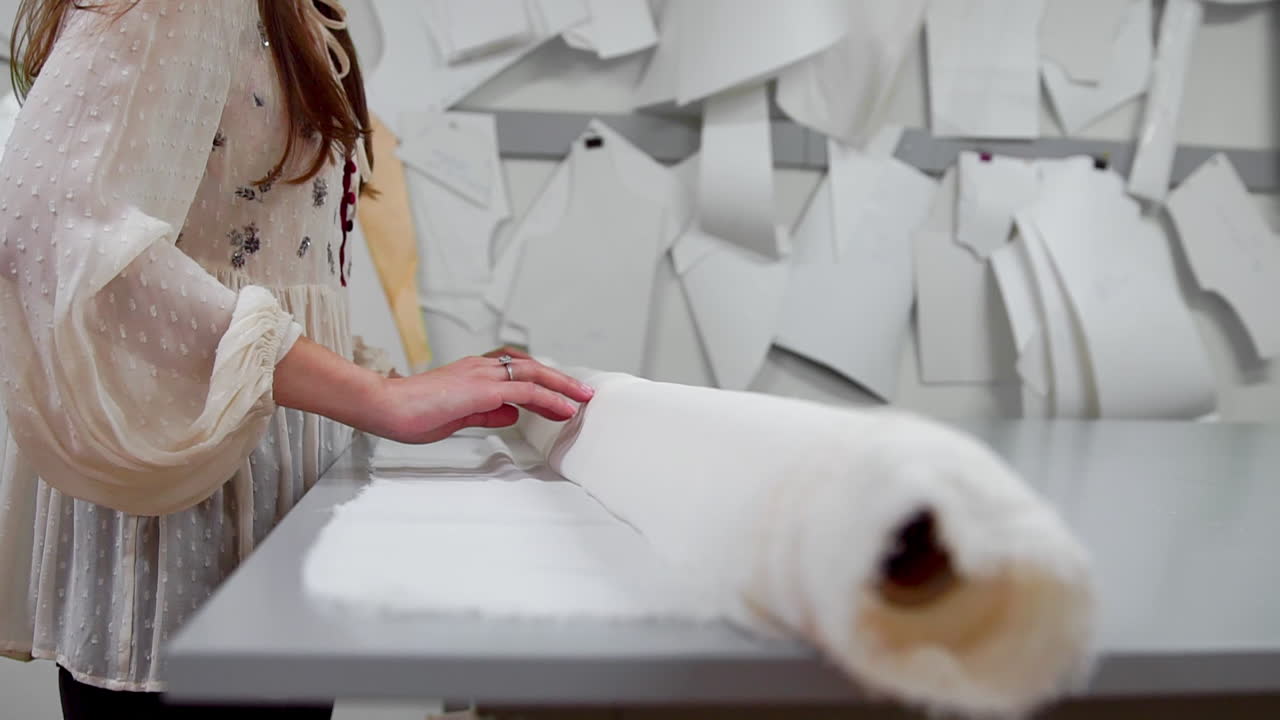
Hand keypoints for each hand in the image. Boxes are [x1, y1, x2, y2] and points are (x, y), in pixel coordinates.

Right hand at [370, 351, 593, 443]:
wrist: (384, 406)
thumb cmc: (410, 412)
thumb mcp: (457, 416)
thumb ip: (486, 414)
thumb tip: (511, 414)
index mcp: (473, 373)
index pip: (517, 372)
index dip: (543, 383)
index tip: (562, 396)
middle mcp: (481, 368)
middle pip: (532, 368)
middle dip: (561, 381)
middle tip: (584, 393)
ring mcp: (482, 376)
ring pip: (534, 375)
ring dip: (562, 387)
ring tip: (583, 400)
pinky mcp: (481, 390)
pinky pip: (524, 391)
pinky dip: (548, 399)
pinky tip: (564, 409)